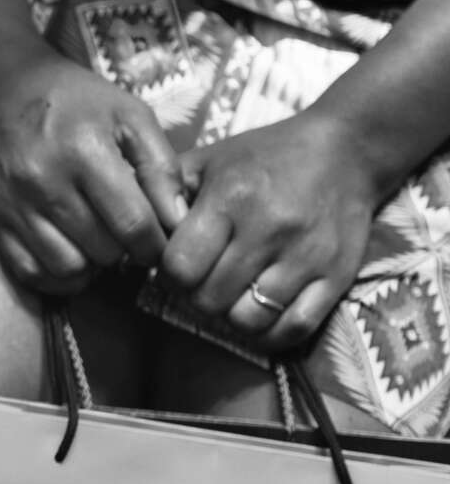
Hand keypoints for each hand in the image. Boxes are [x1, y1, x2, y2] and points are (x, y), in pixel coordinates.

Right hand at [0, 48, 185, 293]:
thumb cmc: (72, 98)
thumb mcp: (129, 114)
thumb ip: (162, 166)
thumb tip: (177, 220)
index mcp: (84, 150)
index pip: (133, 224)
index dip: (157, 244)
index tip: (160, 240)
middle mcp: (42, 181)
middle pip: (103, 250)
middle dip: (125, 250)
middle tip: (127, 234)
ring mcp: (12, 204)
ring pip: (67, 268)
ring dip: (91, 264)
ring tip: (98, 242)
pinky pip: (29, 271)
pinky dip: (56, 274)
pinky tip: (70, 253)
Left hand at [159, 110, 376, 349]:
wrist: (346, 150)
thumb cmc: (264, 156)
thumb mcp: (208, 160)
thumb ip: (165, 192)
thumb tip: (137, 234)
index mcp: (231, 198)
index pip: (180, 266)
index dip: (168, 275)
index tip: (173, 267)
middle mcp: (269, 230)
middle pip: (209, 298)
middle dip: (194, 297)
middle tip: (200, 283)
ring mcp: (306, 257)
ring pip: (248, 320)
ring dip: (229, 317)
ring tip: (229, 296)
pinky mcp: (337, 276)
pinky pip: (295, 328)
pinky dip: (269, 333)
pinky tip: (259, 314)